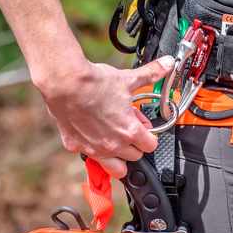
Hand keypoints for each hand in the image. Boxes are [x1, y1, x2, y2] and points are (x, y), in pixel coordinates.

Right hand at [35, 54, 174, 178]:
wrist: (64, 82)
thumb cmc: (94, 83)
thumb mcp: (128, 79)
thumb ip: (151, 74)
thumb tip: (168, 64)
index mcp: (129, 131)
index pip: (150, 146)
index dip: (149, 136)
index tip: (143, 127)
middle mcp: (113, 145)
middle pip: (134, 156)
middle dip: (134, 144)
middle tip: (126, 127)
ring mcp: (93, 149)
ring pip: (115, 168)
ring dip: (118, 157)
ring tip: (113, 140)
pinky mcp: (75, 146)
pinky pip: (89, 156)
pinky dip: (92, 148)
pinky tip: (90, 132)